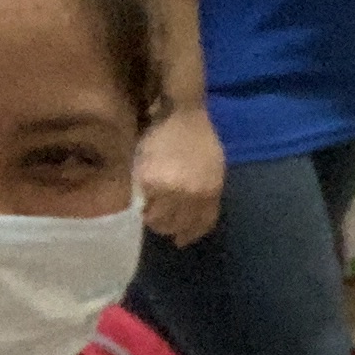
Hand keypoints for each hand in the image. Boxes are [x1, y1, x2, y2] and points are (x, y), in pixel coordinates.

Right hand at [135, 105, 225, 246]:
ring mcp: (168, 188)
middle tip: (158, 222)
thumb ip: (208, 193)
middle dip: (166, 228)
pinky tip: (140, 199)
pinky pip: (141, 201)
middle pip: (176, 225)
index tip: (180, 241)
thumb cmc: (200, 139)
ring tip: (146, 211)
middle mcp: (191, 194)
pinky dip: (139, 203)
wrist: (182, 114)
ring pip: (156, 218)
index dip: (190, 234)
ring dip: (151, 218)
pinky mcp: (147, 180)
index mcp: (211, 191)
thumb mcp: (215, 168)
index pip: (202, 223)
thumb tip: (195, 215)